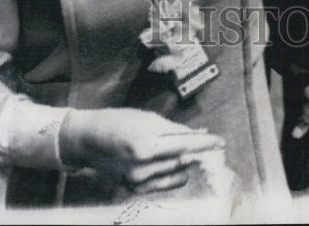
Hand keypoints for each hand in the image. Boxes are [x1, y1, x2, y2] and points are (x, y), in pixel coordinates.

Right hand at [59, 108, 224, 193]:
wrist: (87, 140)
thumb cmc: (117, 121)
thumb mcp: (146, 118)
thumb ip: (173, 130)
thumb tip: (198, 136)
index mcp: (144, 145)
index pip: (184, 146)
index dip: (204, 145)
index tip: (220, 142)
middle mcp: (142, 168)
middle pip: (182, 162)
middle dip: (194, 153)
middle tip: (201, 143)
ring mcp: (137, 182)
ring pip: (176, 175)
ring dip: (183, 163)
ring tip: (179, 151)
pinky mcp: (134, 190)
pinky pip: (164, 184)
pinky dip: (171, 173)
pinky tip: (167, 162)